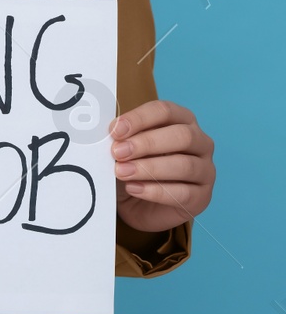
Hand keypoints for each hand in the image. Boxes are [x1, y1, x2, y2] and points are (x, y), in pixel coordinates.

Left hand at [111, 99, 214, 232]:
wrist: (138, 203)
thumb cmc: (134, 165)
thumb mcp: (125, 148)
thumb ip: (121, 138)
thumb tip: (109, 133)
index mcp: (181, 120)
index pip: (165, 111)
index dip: (139, 119)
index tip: (115, 130)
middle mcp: (200, 142)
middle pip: (182, 136)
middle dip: (147, 143)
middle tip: (118, 152)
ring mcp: (205, 170)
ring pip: (185, 165)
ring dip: (149, 168)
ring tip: (122, 172)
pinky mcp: (202, 196)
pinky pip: (183, 193)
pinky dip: (155, 191)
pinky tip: (133, 188)